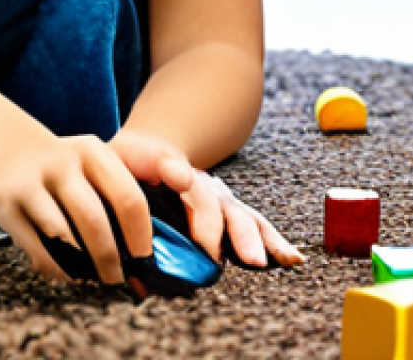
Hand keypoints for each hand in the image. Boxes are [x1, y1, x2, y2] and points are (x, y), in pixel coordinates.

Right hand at [0, 130, 154, 285]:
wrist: (3, 149)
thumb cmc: (60, 168)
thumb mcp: (90, 164)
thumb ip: (115, 196)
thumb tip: (143, 254)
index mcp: (91, 152)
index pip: (128, 198)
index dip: (140, 236)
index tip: (143, 260)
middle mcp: (61, 163)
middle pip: (95, 221)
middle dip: (110, 260)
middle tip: (117, 280)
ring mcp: (31, 183)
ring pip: (65, 238)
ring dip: (84, 267)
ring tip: (93, 277)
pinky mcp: (7, 206)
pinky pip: (39, 250)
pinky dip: (57, 269)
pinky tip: (65, 270)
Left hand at [109, 127, 304, 267]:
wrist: (146, 153)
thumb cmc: (128, 163)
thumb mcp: (120, 159)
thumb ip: (131, 172)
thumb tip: (166, 183)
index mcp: (165, 164)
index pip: (169, 165)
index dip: (175, 171)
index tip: (180, 179)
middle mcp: (197, 181)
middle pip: (208, 197)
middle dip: (215, 224)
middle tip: (212, 250)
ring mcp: (217, 197)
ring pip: (236, 214)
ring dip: (251, 237)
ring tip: (260, 261)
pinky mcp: (229, 214)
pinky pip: (255, 226)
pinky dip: (274, 242)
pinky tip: (292, 258)